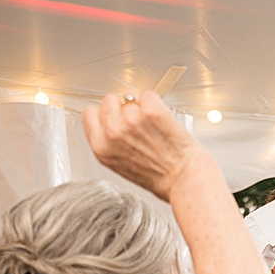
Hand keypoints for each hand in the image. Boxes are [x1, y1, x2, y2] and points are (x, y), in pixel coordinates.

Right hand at [82, 89, 203, 200]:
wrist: (184, 180)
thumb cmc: (160, 178)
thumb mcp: (121, 166)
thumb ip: (110, 143)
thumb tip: (112, 124)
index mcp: (101, 147)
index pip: (90, 113)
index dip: (105, 114)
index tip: (115, 117)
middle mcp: (113, 133)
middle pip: (108, 100)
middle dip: (123, 107)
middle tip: (139, 122)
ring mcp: (132, 120)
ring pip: (130, 96)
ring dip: (141, 106)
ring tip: (153, 126)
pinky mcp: (152, 111)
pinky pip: (148, 94)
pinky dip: (157, 102)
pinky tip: (162, 119)